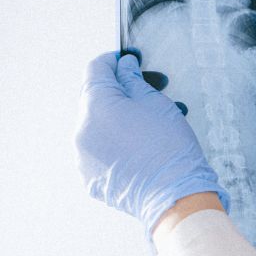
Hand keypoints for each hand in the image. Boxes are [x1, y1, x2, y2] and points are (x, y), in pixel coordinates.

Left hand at [74, 52, 228, 238]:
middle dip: (122, 91)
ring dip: (121, 118)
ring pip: (99, 126)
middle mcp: (81, 130)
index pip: (96, 70)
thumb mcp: (156, 102)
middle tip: (152, 90)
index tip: (130, 60)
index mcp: (95, 106)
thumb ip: (134, 80)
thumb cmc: (169, 147)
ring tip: (153, 122)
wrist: (174, 195)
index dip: (115, 61)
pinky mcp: (90, 178)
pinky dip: (117, 143)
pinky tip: (143, 146)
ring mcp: (83, 157)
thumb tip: (123, 67)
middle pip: (96, 98)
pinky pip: (100, 150)